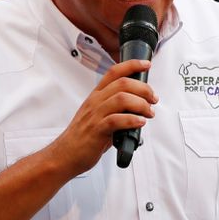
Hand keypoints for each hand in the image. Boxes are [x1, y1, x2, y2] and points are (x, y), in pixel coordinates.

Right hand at [52, 59, 157, 176]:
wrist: (65, 154)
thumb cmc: (83, 137)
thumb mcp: (97, 116)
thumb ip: (115, 109)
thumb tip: (138, 109)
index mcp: (96, 95)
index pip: (114, 72)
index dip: (132, 65)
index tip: (146, 64)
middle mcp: (95, 102)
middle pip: (123, 83)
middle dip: (143, 89)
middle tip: (153, 99)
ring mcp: (95, 115)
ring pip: (122, 99)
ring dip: (141, 104)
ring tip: (149, 113)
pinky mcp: (96, 130)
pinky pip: (116, 120)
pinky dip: (132, 120)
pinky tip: (140, 123)